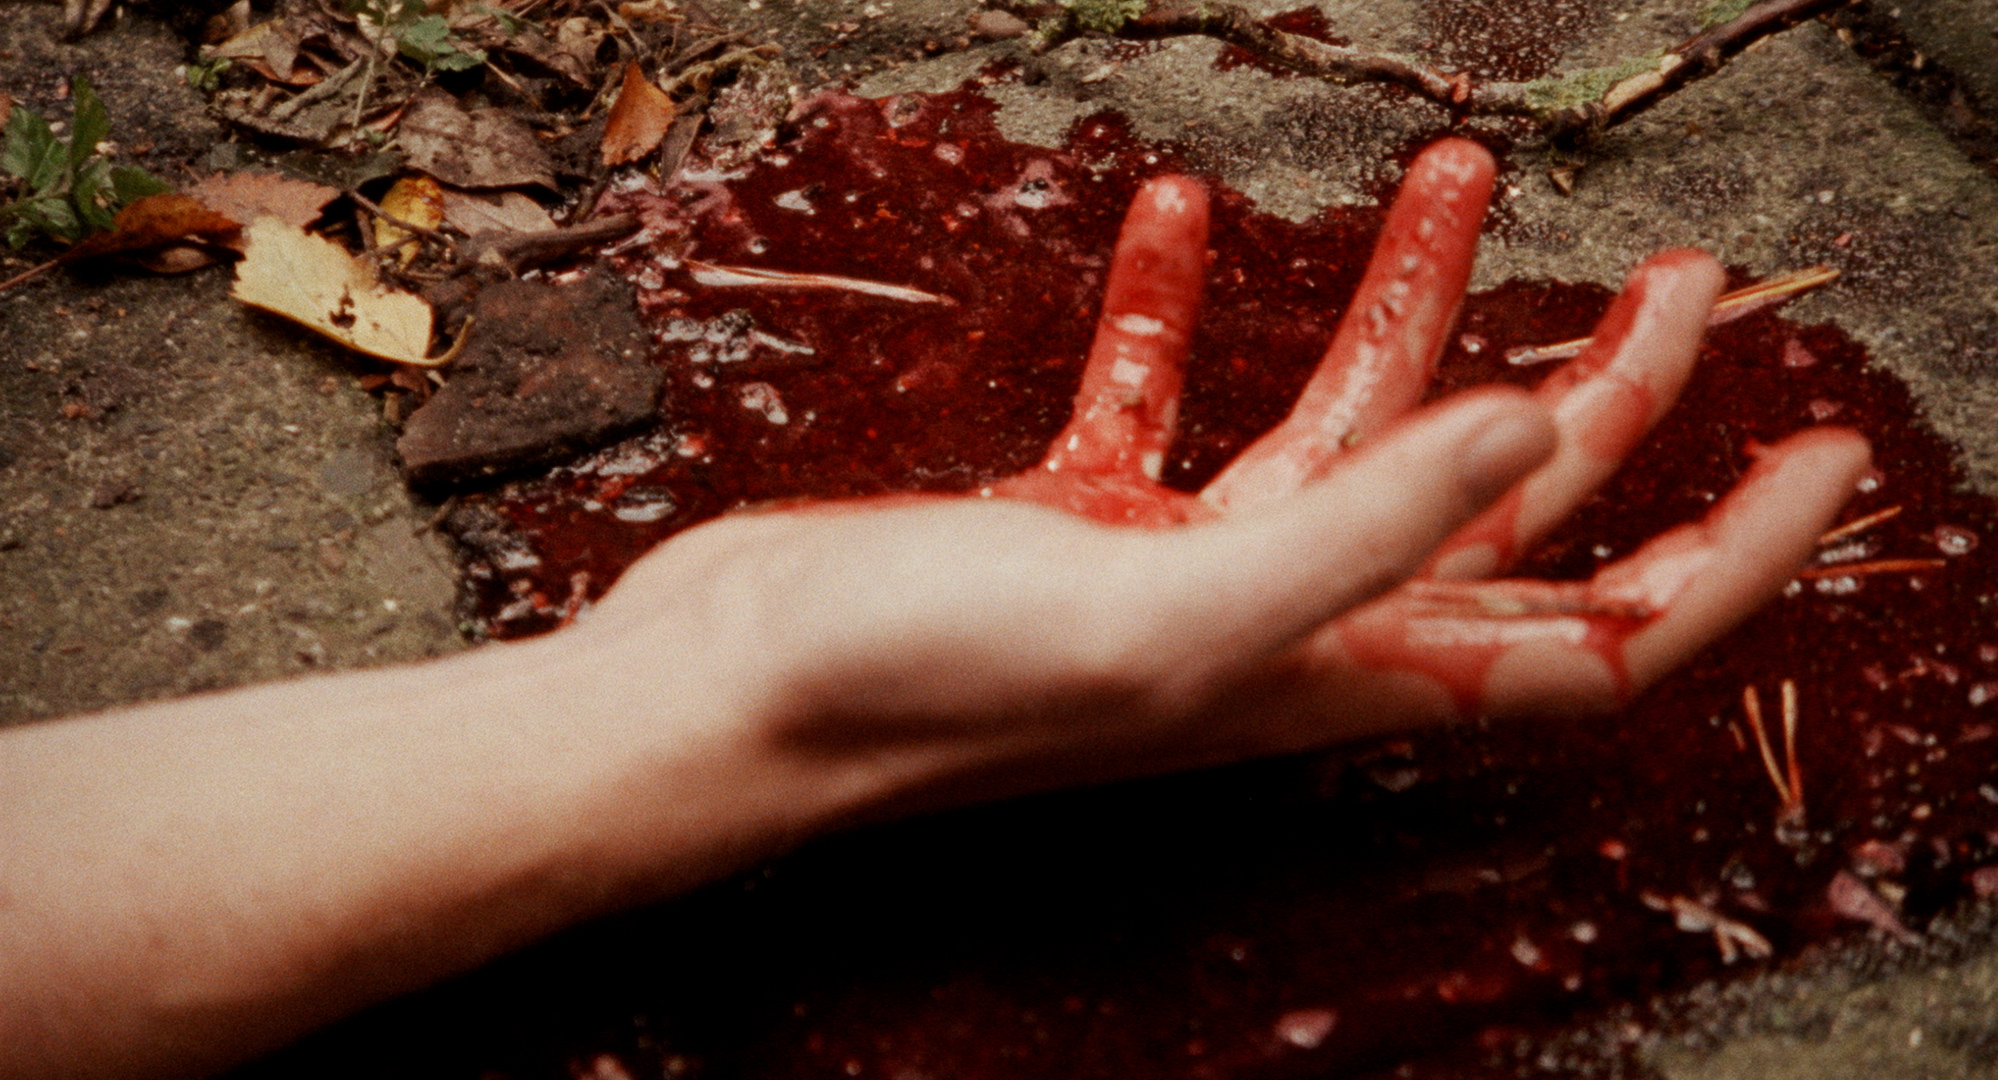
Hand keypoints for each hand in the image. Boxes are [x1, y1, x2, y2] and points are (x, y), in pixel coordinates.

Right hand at [579, 138, 1870, 818]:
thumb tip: (1537, 427)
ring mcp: (1178, 567)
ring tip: (1455, 176)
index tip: (1823, 454)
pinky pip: (1166, 396)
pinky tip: (1182, 219)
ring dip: (1412, 304)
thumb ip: (1362, 531)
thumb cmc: (927, 692)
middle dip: (1610, 393)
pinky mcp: (1078, 517)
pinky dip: (1186, 306)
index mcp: (1329, 672)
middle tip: (1680, 278)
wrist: (733, 695)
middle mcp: (1276, 624)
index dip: (1731, 559)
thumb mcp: (1172, 618)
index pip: (1593, 638)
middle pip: (1500, 511)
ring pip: (1342, 425)